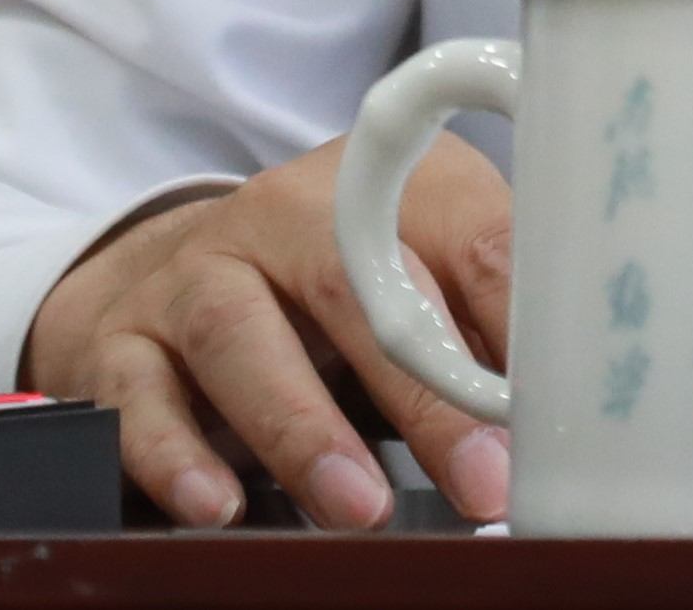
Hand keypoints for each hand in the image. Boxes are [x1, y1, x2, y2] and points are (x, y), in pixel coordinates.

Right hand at [25, 128, 514, 531]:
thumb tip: (570, 413)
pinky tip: (219, 507)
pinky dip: (176, 455)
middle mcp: (282, 214)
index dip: (516, 318)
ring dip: (303, 429)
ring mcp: (194, 273)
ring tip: (359, 508)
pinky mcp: (122, 341)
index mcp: (381, 184)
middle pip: (357, 282)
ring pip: (240, 335)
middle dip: (424, 390)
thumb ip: (481, 323)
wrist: (167, 267)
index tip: (553, 404)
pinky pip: (139, 396)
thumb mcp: (412, 275)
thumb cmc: (326, 285)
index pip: (467, 234)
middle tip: (480, 479)